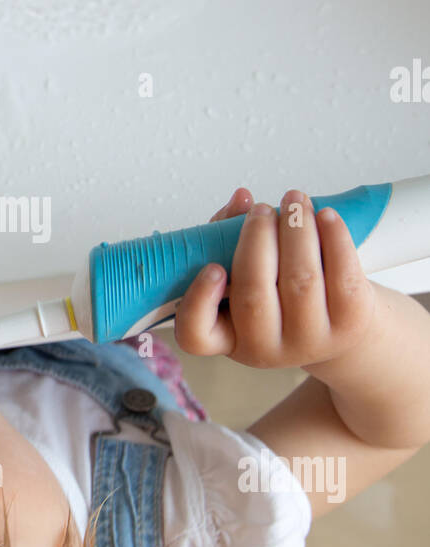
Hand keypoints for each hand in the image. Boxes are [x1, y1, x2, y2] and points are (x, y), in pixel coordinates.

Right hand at [173, 187, 376, 369]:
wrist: (336, 325)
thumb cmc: (279, 293)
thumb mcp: (246, 274)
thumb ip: (229, 235)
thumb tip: (242, 198)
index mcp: (228, 337)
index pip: (196, 335)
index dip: (200, 299)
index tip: (213, 266)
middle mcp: (265, 348)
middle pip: (255, 294)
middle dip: (257, 239)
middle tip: (261, 210)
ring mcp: (310, 340)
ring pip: (301, 280)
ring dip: (296, 229)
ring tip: (294, 201)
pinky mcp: (349, 323)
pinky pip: (343, 276)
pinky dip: (334, 238)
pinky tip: (325, 216)